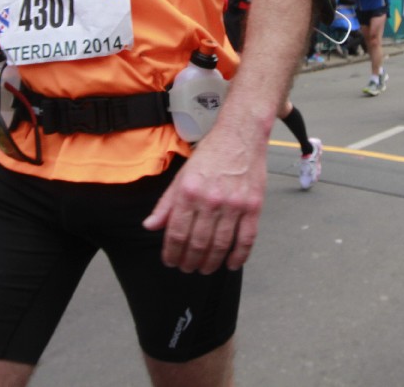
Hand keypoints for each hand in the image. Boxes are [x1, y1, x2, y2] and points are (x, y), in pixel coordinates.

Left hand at [142, 123, 266, 273]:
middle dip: (190, 262)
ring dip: (211, 262)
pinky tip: (231, 264)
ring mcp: (234, 204)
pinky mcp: (253, 206)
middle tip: (187, 268)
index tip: (170, 261)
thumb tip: (150, 226)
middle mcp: (211, 200)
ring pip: (221, 245)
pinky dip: (239, 256)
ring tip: (205, 268)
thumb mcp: (182, 176)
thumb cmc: (211, 154)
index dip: (172, 253)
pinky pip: (246, 238)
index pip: (177, 233)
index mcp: (189, 192)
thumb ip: (166, 204)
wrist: (240, 135)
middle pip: (198, 243)